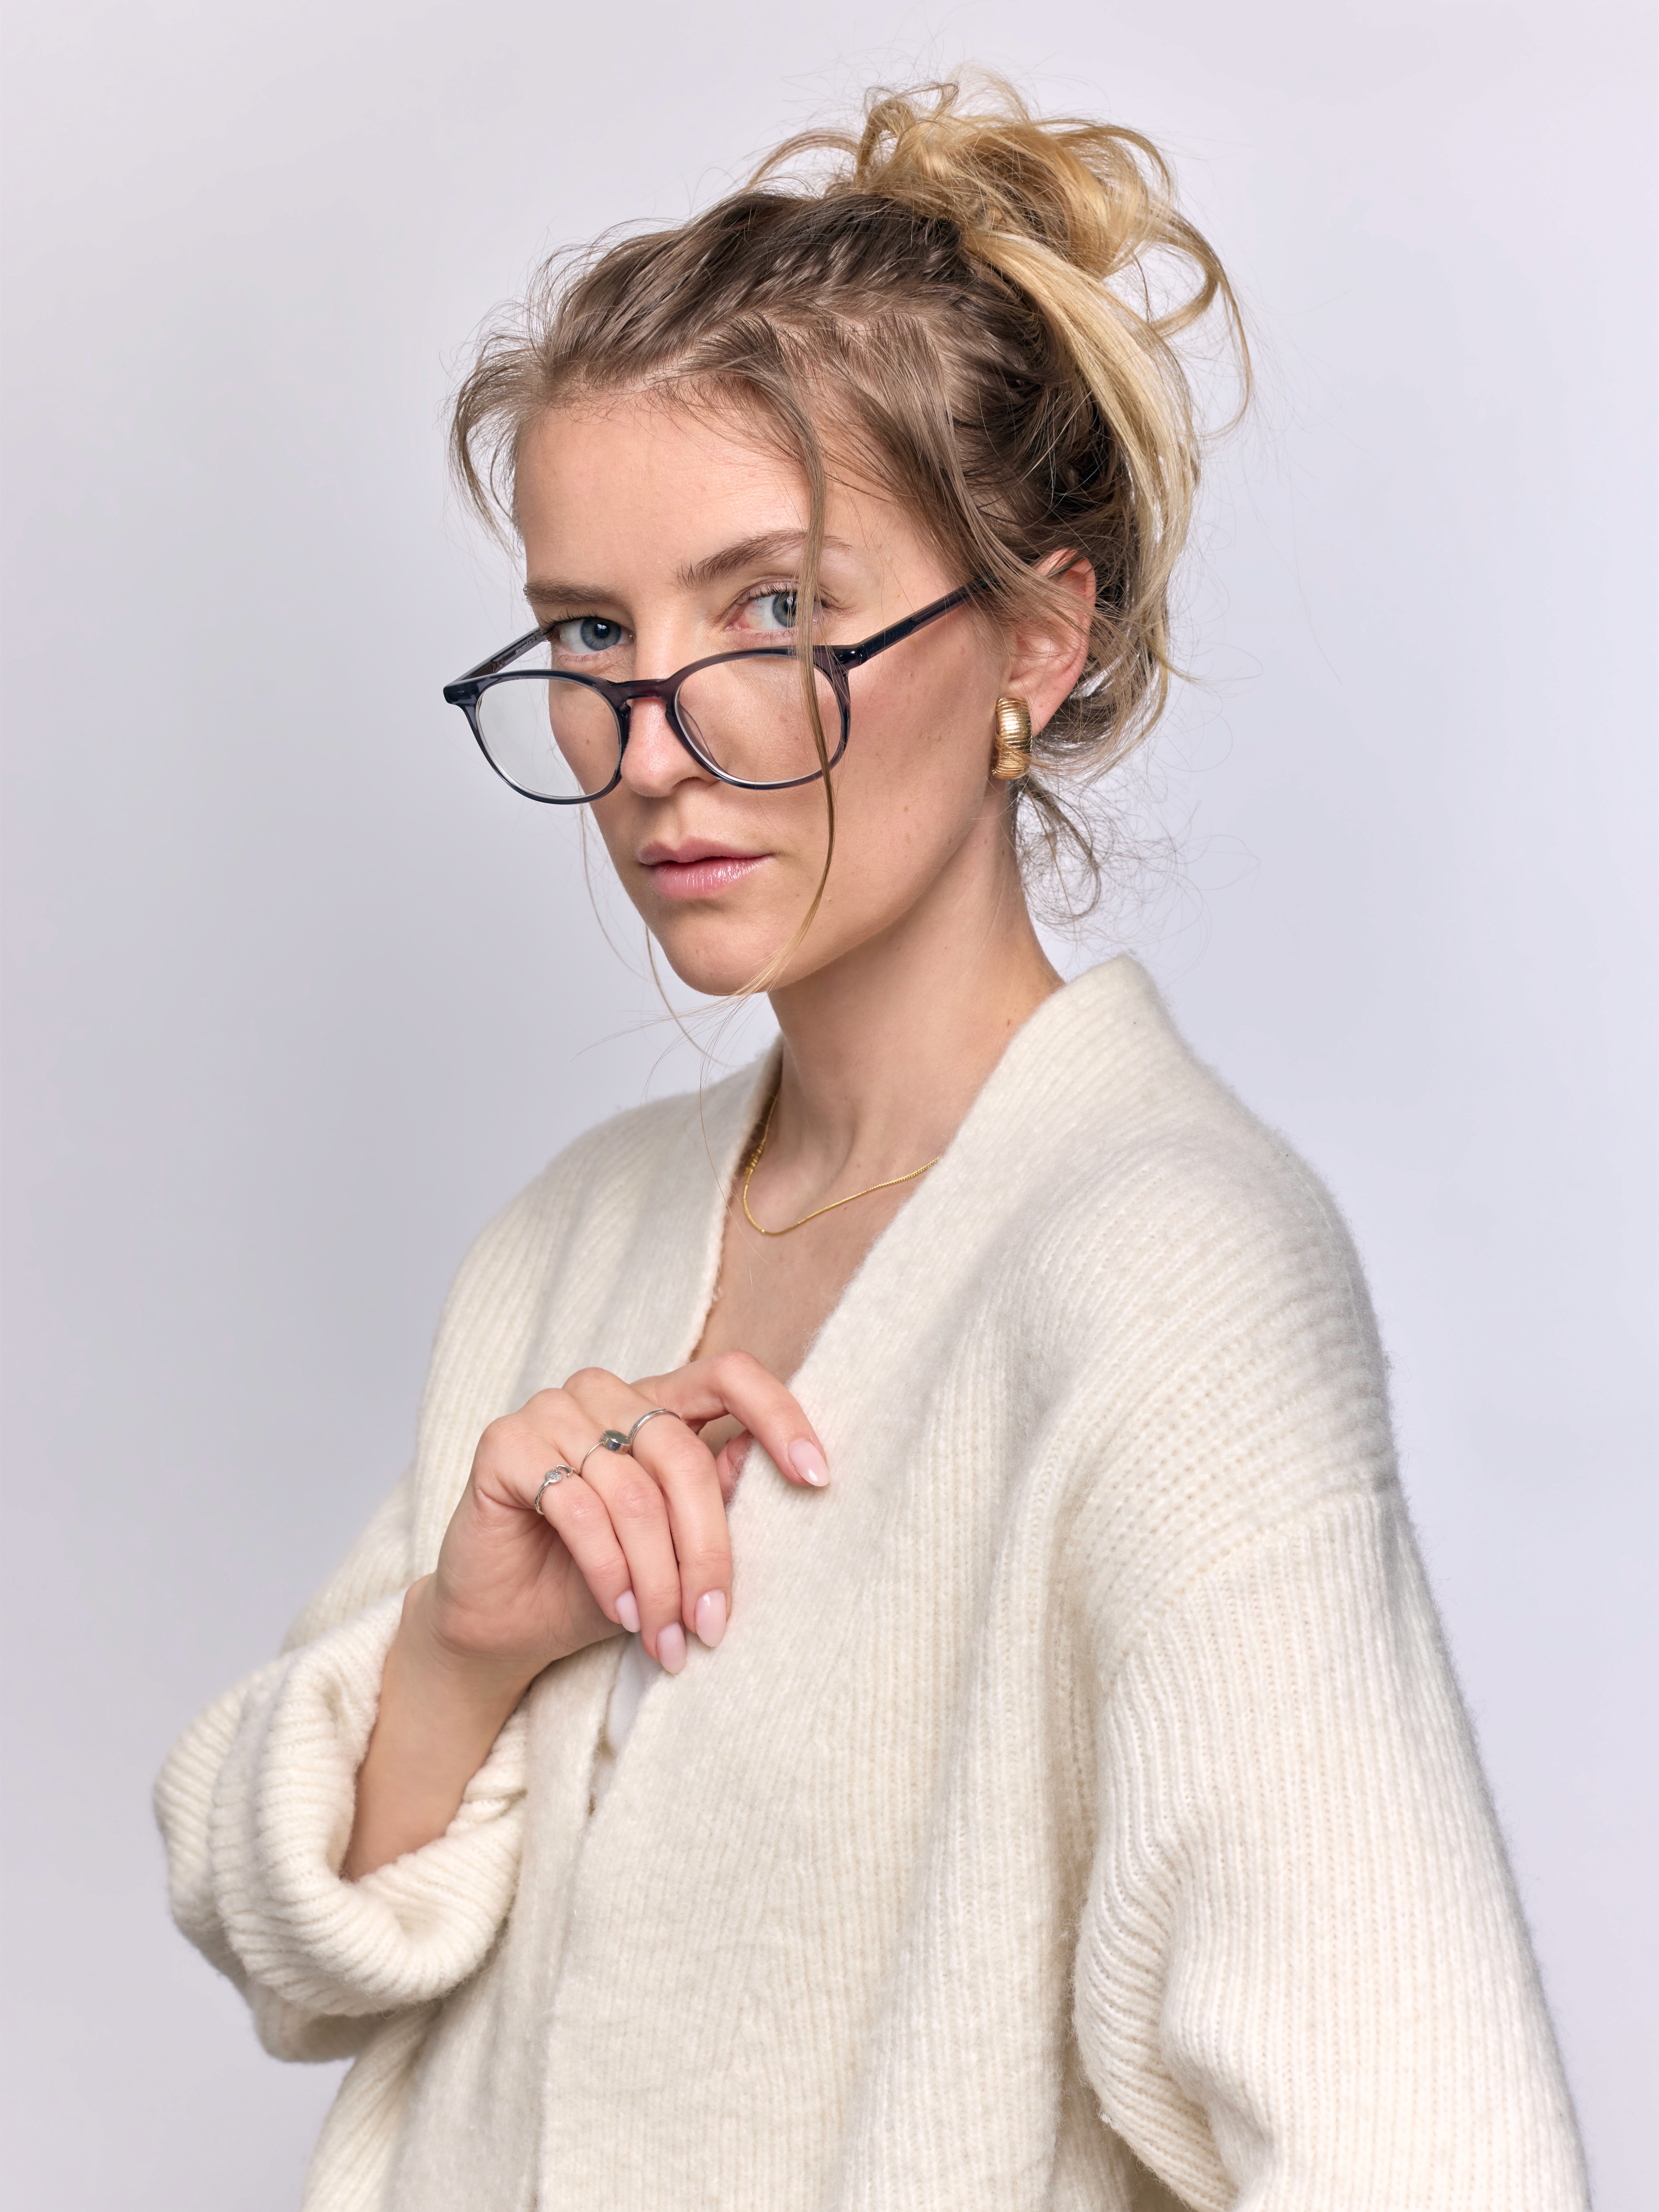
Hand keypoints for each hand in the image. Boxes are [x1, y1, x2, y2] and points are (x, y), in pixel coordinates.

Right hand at [425, 1351, 827, 1680]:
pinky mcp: (504, 1443)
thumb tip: (766, 1464)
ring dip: (655, 1578)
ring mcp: (551, 1411)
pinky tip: (621, 1614)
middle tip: (712, 1624)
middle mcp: (605, 1392)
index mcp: (656, 1403)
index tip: (818, 1477)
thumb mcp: (673, 1549)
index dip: (779, 1415)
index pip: (729, 1375)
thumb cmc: (598, 1584)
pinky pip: (577, 1506)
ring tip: (667, 1641)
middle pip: (682, 1455)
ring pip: (632, 1491)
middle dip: (706, 1550)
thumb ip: (716, 1502)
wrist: (503, 1626)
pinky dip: (608, 1570)